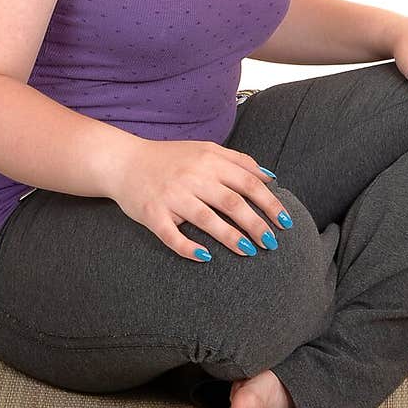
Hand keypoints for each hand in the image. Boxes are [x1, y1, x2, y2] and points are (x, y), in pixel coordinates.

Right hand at [111, 138, 288, 260]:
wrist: (122, 161)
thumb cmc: (169, 159)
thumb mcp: (204, 150)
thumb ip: (237, 161)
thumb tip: (270, 178)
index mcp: (208, 160)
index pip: (248, 182)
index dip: (269, 203)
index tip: (285, 221)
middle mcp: (192, 176)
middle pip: (232, 202)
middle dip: (256, 224)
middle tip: (272, 243)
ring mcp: (171, 195)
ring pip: (206, 218)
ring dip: (230, 237)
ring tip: (249, 252)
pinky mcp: (152, 213)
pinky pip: (171, 235)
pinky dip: (188, 248)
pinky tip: (205, 258)